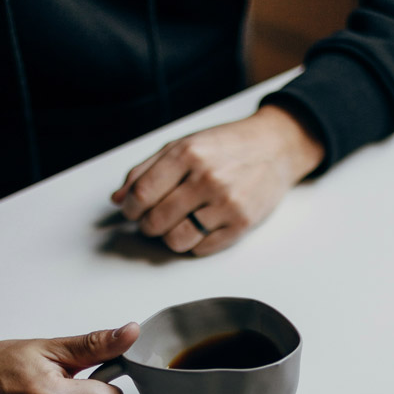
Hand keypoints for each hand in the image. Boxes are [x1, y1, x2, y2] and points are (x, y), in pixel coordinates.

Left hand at [110, 105, 324, 255]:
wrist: (275, 147)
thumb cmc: (226, 146)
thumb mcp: (183, 144)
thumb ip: (146, 169)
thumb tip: (118, 198)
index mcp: (188, 154)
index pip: (142, 194)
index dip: (130, 208)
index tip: (132, 210)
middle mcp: (207, 178)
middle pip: (156, 221)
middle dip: (147, 225)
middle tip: (152, 220)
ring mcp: (226, 203)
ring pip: (177, 241)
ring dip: (168, 238)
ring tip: (175, 225)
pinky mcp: (242, 224)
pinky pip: (202, 249)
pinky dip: (193, 243)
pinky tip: (198, 227)